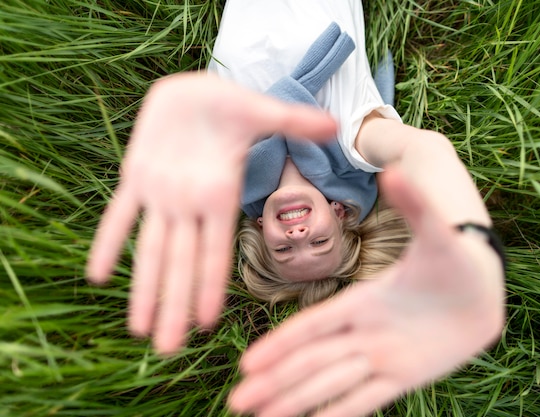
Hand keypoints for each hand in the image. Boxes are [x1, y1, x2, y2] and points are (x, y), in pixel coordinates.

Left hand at [86, 72, 336, 353]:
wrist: (193, 91)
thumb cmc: (230, 103)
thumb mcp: (261, 111)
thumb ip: (293, 122)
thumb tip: (335, 127)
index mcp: (220, 195)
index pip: (215, 249)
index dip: (208, 285)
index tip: (205, 323)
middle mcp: (190, 203)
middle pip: (181, 263)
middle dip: (174, 305)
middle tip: (166, 349)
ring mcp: (161, 193)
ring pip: (151, 249)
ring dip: (144, 288)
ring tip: (138, 330)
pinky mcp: (136, 176)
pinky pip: (119, 216)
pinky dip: (108, 243)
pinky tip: (98, 276)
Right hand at [228, 167, 504, 416]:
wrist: (482, 288)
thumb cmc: (457, 258)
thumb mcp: (438, 232)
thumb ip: (414, 205)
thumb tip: (393, 169)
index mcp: (363, 302)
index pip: (312, 327)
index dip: (280, 345)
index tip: (248, 363)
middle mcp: (364, 333)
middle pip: (310, 363)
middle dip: (275, 382)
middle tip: (238, 404)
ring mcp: (381, 358)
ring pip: (330, 385)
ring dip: (295, 402)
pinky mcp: (403, 377)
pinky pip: (365, 401)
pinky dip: (336, 415)